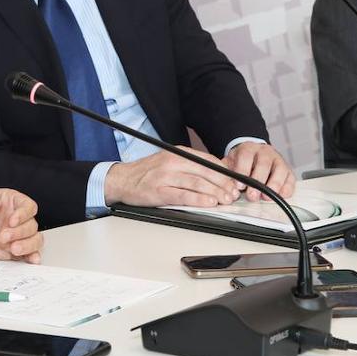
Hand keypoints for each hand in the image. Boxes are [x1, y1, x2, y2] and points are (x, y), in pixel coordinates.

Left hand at [0, 182, 42, 263]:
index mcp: (7, 201)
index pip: (27, 206)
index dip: (23, 214)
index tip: (11, 220)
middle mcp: (13, 219)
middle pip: (31, 225)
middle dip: (21, 233)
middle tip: (3, 237)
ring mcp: (11, 236)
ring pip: (33, 240)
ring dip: (28, 246)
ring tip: (13, 249)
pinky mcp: (5, 251)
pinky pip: (24, 255)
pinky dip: (30, 257)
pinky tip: (31, 260)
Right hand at [103, 147, 240, 207]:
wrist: (122, 179)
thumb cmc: (147, 173)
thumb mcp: (169, 161)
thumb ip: (190, 166)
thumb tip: (215, 175)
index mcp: (177, 153)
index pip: (207, 160)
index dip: (224, 171)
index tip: (234, 180)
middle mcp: (172, 161)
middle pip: (205, 171)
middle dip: (223, 183)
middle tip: (233, 193)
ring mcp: (165, 176)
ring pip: (197, 183)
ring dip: (215, 192)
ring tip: (225, 200)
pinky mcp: (159, 191)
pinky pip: (183, 195)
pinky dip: (198, 199)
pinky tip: (208, 203)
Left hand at [223, 142, 295, 200]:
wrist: (254, 154)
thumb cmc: (242, 162)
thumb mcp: (230, 162)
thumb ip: (225, 170)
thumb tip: (219, 181)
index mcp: (249, 148)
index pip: (245, 157)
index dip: (242, 171)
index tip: (238, 185)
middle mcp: (265, 152)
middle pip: (264, 164)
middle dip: (258, 182)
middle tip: (252, 196)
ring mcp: (278, 160)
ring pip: (280, 170)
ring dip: (274, 185)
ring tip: (266, 198)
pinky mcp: (288, 170)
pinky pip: (291, 178)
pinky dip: (287, 188)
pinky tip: (281, 195)